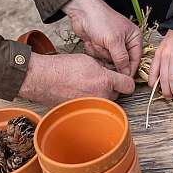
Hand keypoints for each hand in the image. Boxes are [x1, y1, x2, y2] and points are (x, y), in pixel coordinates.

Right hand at [18, 51, 135, 106]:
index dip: (126, 80)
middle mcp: (102, 96)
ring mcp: (92, 106)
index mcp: (105, 81)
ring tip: (86, 85)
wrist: (43, 79)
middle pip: (117, 93)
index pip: (129, 85)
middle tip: (99, 78)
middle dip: (111, 86)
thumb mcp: (88, 60)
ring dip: (101, 94)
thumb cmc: (62, 68)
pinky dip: (89, 100)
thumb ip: (104, 67)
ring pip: (105, 100)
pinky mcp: (83, 112)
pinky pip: (93, 106)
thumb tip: (111, 70)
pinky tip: (79, 91)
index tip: (122, 78)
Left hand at [62, 0, 142, 76]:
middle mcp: (124, 42)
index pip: (136, 59)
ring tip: (97, 41)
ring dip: (100, 52)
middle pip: (120, 62)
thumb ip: (121, 59)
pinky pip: (99, 57)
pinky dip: (94, 50)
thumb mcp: (114, 41)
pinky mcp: (100, 46)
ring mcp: (111, 44)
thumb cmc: (100, 19)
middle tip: (105, 48)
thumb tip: (127, 73)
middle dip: (110, 56)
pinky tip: (91, 41)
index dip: (129, 69)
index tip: (122, 78)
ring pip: (108, 60)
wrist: (81, 12)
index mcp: (134, 37)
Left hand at [148, 29, 172, 98]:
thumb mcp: (162, 49)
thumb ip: (161, 61)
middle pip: (163, 78)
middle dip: (165, 91)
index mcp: (158, 56)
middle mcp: (165, 57)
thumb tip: (161, 76)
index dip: (154, 84)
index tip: (157, 91)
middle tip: (169, 97)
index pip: (152, 73)